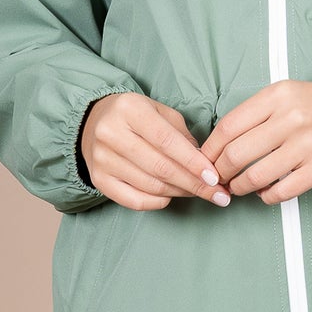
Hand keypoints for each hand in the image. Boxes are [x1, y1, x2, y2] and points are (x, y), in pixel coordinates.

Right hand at [79, 94, 230, 210]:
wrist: (94, 121)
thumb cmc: (136, 117)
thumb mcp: (160, 112)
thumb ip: (182, 136)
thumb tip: (205, 166)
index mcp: (129, 109)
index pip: (167, 141)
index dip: (193, 163)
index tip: (214, 178)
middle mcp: (111, 133)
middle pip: (160, 167)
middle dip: (193, 184)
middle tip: (216, 193)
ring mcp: (102, 158)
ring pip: (150, 186)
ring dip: (180, 193)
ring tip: (197, 192)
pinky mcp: (99, 179)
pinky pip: (134, 200)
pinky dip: (158, 202)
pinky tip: (170, 196)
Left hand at [201, 81, 311, 202]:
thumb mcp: (285, 95)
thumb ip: (255, 113)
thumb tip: (220, 144)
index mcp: (277, 96)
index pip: (228, 127)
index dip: (210, 149)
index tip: (205, 160)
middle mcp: (290, 119)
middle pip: (236, 154)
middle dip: (220, 172)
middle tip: (218, 178)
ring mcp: (306, 145)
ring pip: (255, 176)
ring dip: (240, 187)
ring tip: (238, 187)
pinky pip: (281, 192)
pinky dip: (266, 197)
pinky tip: (264, 193)